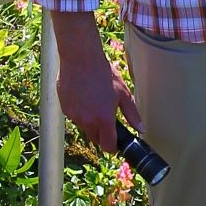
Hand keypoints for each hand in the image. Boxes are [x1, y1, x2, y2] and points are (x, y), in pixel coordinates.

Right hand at [50, 12, 139, 154]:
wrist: (80, 59)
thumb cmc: (104, 74)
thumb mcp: (123, 93)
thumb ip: (132, 114)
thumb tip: (140, 128)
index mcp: (104, 119)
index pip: (107, 146)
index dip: (112, 146)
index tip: (115, 142)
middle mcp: (87, 121)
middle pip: (95, 138)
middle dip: (102, 134)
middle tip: (106, 119)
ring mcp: (74, 115)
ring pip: (84, 126)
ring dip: (90, 121)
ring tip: (95, 102)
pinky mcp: (64, 108)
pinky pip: (74, 116)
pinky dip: (79, 112)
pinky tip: (84, 97)